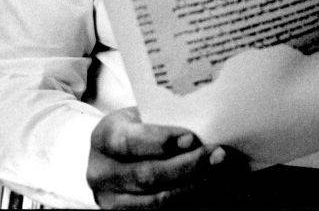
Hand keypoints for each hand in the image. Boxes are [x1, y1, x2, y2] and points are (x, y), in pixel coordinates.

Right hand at [87, 108, 244, 208]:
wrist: (117, 158)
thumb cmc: (137, 130)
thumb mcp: (142, 117)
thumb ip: (164, 120)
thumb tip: (201, 129)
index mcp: (103, 139)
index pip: (129, 141)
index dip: (161, 140)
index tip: (191, 138)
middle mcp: (101, 173)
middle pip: (147, 175)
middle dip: (187, 165)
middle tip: (217, 154)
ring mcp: (112, 200)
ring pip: (158, 200)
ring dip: (194, 186)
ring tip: (217, 171)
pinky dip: (189, 199)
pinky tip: (208, 186)